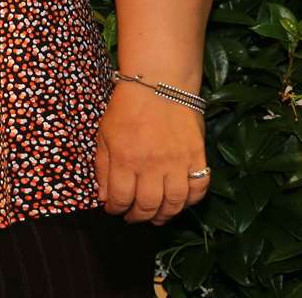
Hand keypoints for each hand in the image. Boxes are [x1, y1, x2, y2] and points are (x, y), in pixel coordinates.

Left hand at [96, 81, 210, 223]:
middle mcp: (151, 165)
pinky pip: (199, 189)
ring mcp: (177, 162)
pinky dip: (190, 201)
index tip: (114, 210)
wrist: (159, 84)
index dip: (116, 209)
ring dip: (164, 215)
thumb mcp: (103, 134)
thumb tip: (103, 197)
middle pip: (147, 206)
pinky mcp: (197, 157)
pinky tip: (180, 202)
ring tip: (156, 217)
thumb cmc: (126, 109)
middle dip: (138, 216)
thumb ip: (102, 167)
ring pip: (173, 203)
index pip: (120, 198)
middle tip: (134, 217)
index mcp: (125, 159)